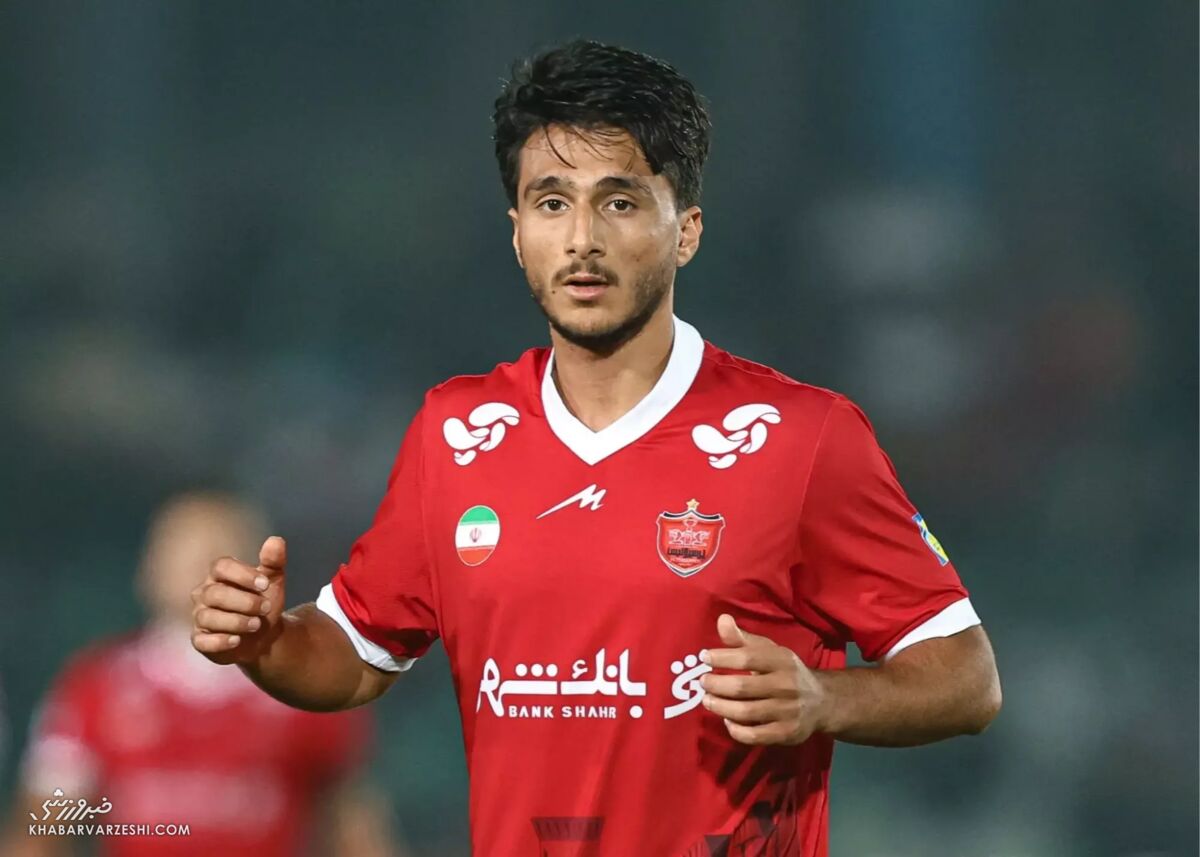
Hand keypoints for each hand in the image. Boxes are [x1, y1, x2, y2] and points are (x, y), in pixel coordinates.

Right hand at [191, 536, 286, 664]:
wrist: (264, 635)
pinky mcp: (200, 640)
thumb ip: (274, 561)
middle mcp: (204, 594)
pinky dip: (219, 641)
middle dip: (244, 601)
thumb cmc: (263, 602)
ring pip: (208, 617)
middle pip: (215, 593)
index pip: (221, 567)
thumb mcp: (273, 581)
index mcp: (219, 575)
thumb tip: (276, 540)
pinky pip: (202, 641)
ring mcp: (200, 617)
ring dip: (235, 621)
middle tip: (266, 607)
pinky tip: (236, 640)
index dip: (242, 574)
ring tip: (256, 624)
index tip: (265, 584)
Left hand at [699, 614, 828, 745]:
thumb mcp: (769, 651)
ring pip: (745, 712)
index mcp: (782, 661)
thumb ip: (743, 639)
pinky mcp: (786, 733)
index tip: (704, 657)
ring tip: (707, 700)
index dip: (723, 657)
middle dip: (716, 685)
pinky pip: (754, 736)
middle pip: (743, 687)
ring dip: (720, 707)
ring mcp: (787, 711)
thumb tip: (721, 619)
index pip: (748, 658)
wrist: (822, 702)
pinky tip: (727, 720)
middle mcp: (787, 685)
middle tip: (702, 682)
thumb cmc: (786, 672)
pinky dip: (736, 730)